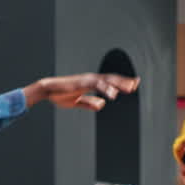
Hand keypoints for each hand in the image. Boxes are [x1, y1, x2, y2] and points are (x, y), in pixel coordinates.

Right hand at [23, 73, 139, 110]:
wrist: (48, 89)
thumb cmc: (60, 95)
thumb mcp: (77, 101)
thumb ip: (90, 103)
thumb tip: (102, 105)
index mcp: (91, 82)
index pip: (109, 81)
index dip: (121, 83)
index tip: (133, 85)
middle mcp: (91, 79)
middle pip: (111, 79)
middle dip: (124, 82)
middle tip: (136, 84)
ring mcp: (87, 80)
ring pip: (107, 80)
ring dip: (119, 84)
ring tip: (130, 88)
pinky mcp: (82, 83)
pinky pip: (96, 85)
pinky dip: (105, 88)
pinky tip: (112, 94)